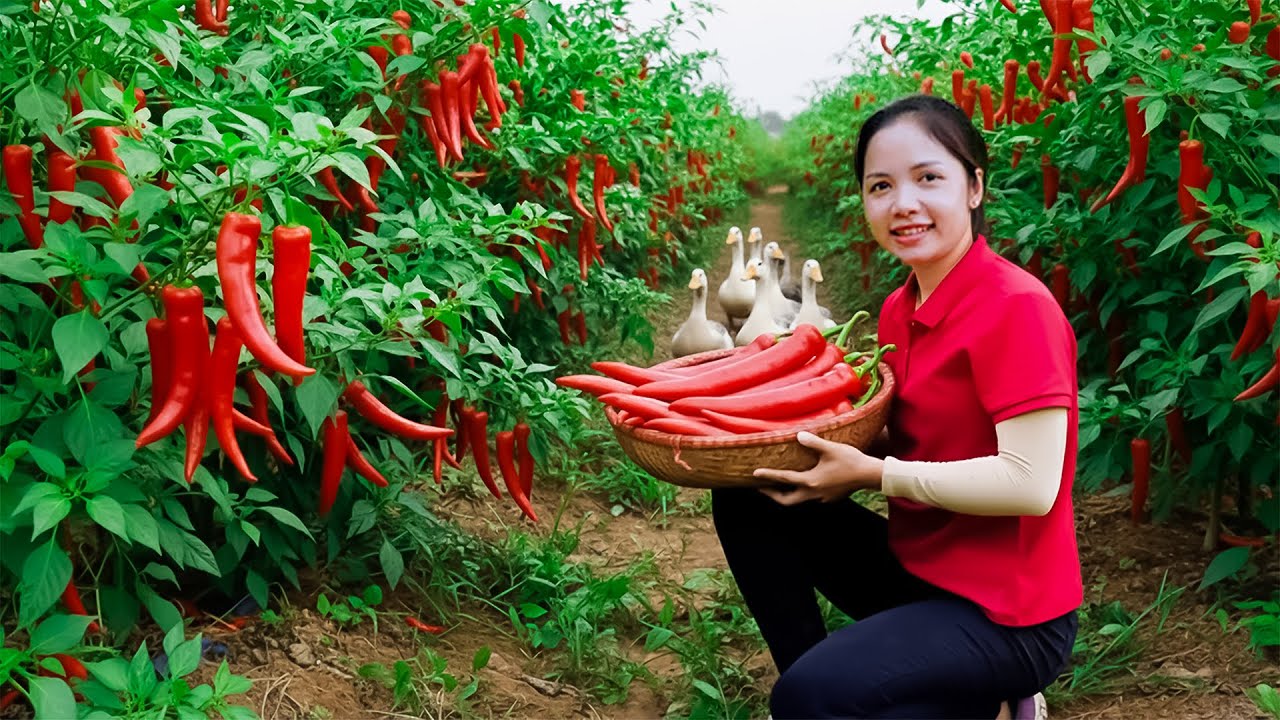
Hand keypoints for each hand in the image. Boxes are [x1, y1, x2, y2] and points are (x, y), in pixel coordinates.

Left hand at [754, 431, 883, 505]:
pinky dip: (802, 492)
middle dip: (772, 495)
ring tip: (779, 485)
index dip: (768, 476)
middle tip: (761, 487)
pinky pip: (811, 497)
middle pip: (787, 501)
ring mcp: (822, 498)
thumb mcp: (830, 448)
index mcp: (811, 481)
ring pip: (799, 500)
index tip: (754, 474)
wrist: (870, 475)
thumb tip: (798, 436)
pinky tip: (803, 483)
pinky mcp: (830, 498)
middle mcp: (814, 493)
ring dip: (787, 494)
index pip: (784, 479)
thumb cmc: (850, 460)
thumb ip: (813, 442)